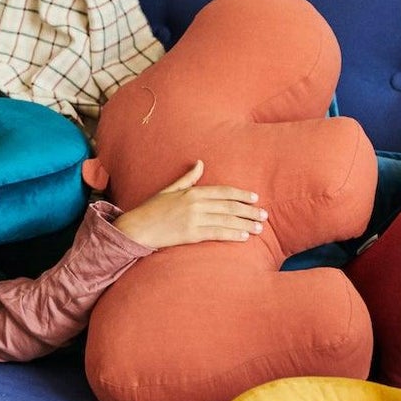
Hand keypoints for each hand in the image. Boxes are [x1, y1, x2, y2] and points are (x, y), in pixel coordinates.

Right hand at [111, 160, 267, 251]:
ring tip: (259, 228)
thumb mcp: (168, 189)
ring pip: (226, 220)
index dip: (241, 195)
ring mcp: (193, 219)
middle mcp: (195, 204)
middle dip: (249, 211)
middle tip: (264, 215)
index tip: (255, 199)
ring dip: (245, 224)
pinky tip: (244, 237)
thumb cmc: (151, 209)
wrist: (136, 228)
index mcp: (192, 192)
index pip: (223, 192)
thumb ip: (187, 178)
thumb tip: (200, 163)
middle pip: (229, 206)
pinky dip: (232, 234)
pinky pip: (216, 233)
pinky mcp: (191, 234)